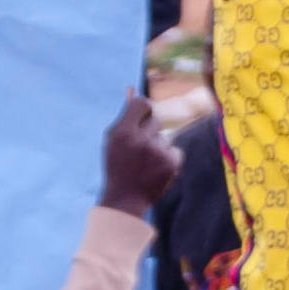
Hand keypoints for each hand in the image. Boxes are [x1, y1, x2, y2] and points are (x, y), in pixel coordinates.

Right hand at [96, 93, 179, 217]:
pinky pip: (174, 149)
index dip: (143, 109)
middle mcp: (140, 140)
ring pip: (164, 137)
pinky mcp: (171, 163)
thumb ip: (125, 114)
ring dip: (157, 146)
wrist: (124, 200)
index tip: (141, 116)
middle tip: (138, 149)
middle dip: (149, 131)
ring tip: (145, 163)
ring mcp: (157, 152)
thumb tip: (132, 89)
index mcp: (122, 132)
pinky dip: (168, 157)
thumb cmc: (117, 166)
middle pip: (155, 120)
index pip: (142, 104)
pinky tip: (155, 168)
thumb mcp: (113, 140)